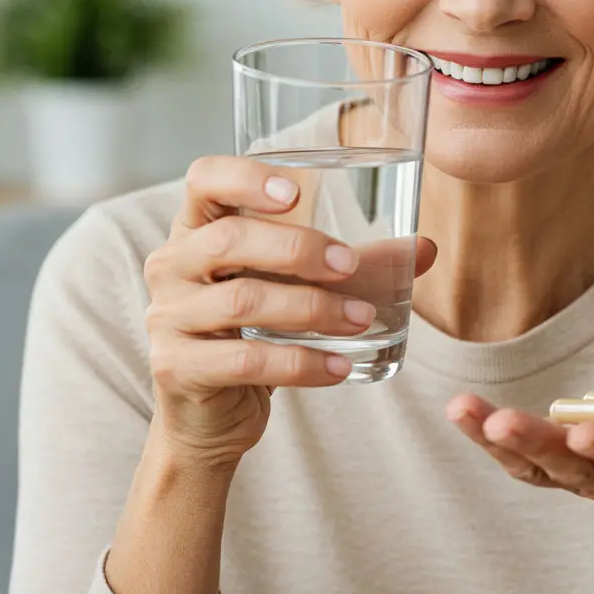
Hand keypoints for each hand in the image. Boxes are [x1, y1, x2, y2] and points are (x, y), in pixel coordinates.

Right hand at [143, 155, 435, 468]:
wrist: (212, 415)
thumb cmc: (257, 333)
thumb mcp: (298, 288)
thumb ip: (357, 265)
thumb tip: (425, 248)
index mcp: (198, 229)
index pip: (204, 180)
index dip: (245, 178)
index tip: (295, 191)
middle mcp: (172, 265)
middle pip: (230, 240)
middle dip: (299, 249)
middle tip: (351, 266)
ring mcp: (168, 318)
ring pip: (243, 301)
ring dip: (313, 309)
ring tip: (363, 321)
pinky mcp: (177, 368)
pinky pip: (244, 360)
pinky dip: (301, 363)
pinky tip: (340, 367)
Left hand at [448, 334, 593, 528]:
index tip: (585, 438)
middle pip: (576, 467)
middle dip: (540, 447)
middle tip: (501, 424)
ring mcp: (584, 471)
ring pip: (537, 464)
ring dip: (499, 440)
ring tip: (464, 412)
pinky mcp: (558, 459)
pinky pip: (517, 455)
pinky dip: (487, 437)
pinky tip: (461, 412)